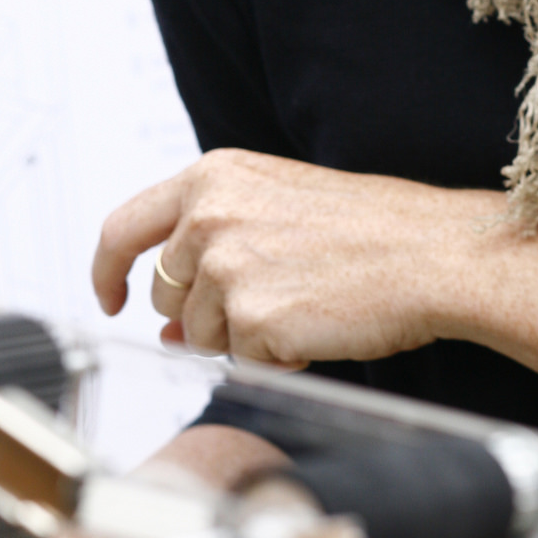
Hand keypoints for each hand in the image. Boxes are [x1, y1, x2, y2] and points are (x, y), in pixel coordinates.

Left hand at [91, 147, 503, 364]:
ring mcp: (226, 268)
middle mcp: (209, 216)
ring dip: (241, 335)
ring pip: (198, 333)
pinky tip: (313, 328)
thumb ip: (209, 249)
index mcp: (212, 177)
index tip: (110, 295)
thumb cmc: (369, 227)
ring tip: (302, 305)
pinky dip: (273, 357)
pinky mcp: (251, 318)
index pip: (122, 227)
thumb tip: (162, 322)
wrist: (429, 254)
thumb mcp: (275, 209)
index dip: (107, 270)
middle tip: (266, 302)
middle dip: (201, 312)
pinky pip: (239, 360)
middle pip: (165, 291)